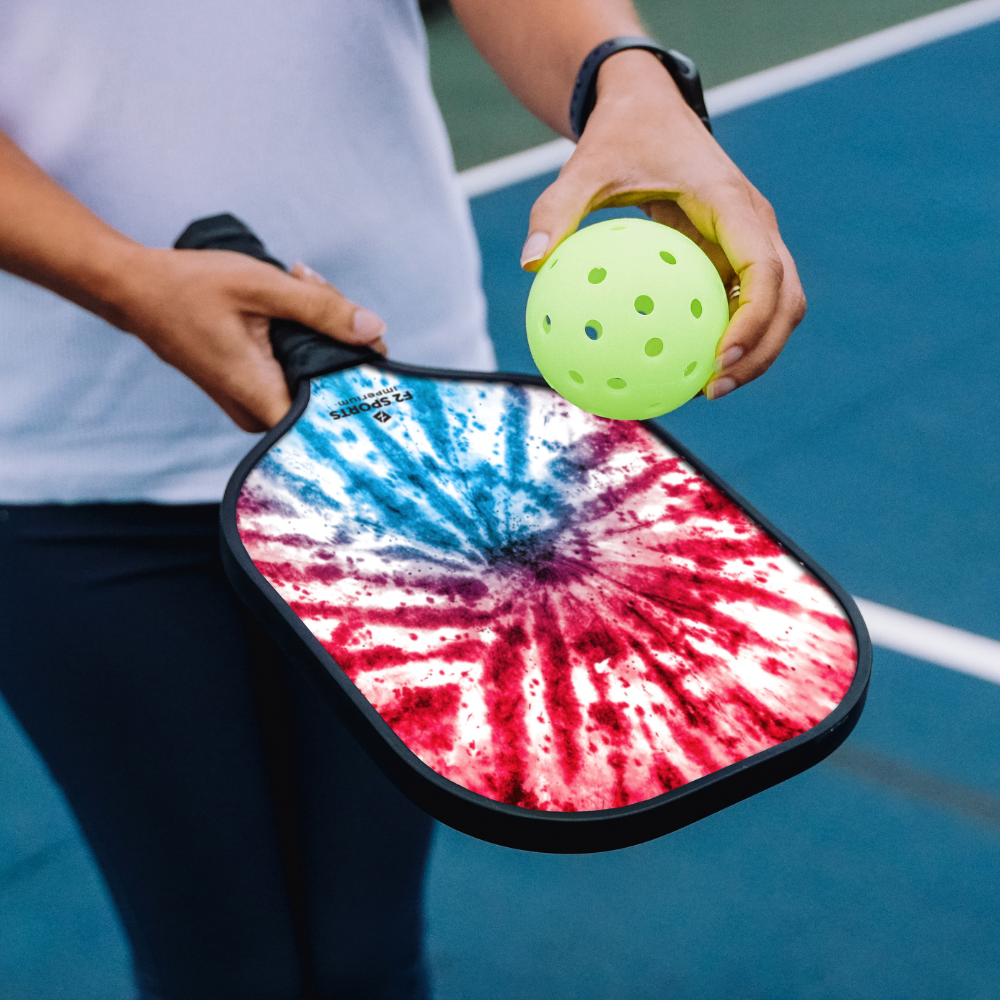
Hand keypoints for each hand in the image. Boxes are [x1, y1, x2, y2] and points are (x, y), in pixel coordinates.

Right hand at [109, 247, 386, 430]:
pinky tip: (291, 297)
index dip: (362, 387)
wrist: (135, 290)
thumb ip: (321, 309)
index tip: (374, 352)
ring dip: (322, 332)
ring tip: (302, 282)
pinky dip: (303, 336)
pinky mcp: (252, 392)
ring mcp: (254, 406)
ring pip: (315, 377)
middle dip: (342, 341)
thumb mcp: (263, 287)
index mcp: (263, 396)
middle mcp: (259, 413)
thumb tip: (374, 330)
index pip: (333, 418)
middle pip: (330, 391)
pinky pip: (296, 371)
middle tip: (320, 288)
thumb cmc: (190, 287)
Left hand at [519, 50, 805, 400]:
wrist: (649, 109)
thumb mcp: (583, 167)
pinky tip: (687, 365)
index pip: (764, 269)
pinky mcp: (738, 251)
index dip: (754, 319)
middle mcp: (756, 222)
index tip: (719, 359)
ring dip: (754, 351)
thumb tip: (529, 265)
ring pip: (779, 305)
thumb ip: (556, 211)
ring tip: (704, 389)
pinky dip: (730, 335)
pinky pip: (744, 301)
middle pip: (787, 298)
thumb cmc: (620, 137)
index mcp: (732, 201)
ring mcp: (752, 239)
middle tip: (711, 390)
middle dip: (761, 351)